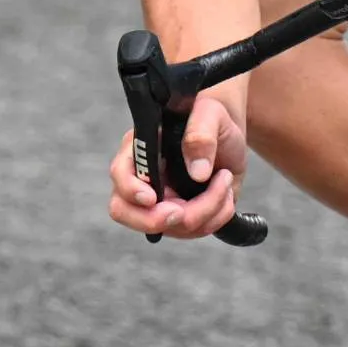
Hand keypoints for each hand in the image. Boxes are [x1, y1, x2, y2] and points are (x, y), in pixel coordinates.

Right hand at [104, 89, 247, 238]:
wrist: (227, 138)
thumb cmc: (211, 119)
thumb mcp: (211, 114)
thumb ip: (201, 134)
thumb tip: (197, 172)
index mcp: (141, 149)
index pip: (120, 173)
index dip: (131, 190)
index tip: (151, 198)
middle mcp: (142, 179)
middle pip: (124, 211)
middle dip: (155, 219)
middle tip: (184, 212)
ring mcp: (159, 201)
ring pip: (167, 227)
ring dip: (205, 212)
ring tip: (224, 182)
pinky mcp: (179, 215)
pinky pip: (191, 231)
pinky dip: (215, 218)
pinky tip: (224, 194)